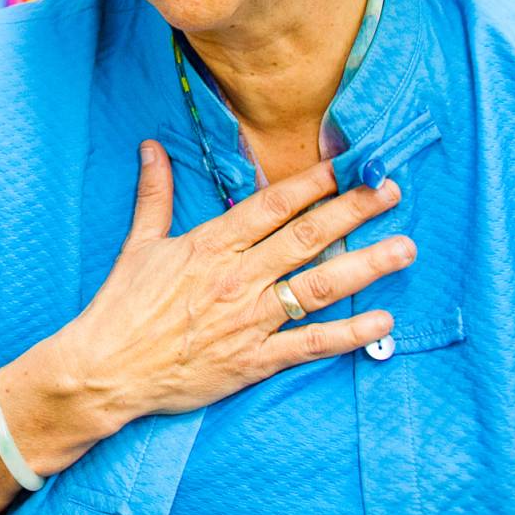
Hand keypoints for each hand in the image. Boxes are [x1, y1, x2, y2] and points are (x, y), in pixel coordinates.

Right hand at [32, 143, 412, 431]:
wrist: (110, 368)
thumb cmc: (123, 305)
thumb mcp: (139, 243)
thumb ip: (155, 194)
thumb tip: (151, 146)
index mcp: (209, 246)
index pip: (269, 206)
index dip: (309, 185)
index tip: (343, 166)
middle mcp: (237, 278)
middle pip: (305, 239)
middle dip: (352, 212)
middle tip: (390, 191)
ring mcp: (250, 320)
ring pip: (318, 287)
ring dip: (366, 266)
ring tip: (404, 249)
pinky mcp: (255, 360)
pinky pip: (311, 344)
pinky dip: (349, 333)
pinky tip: (382, 319)